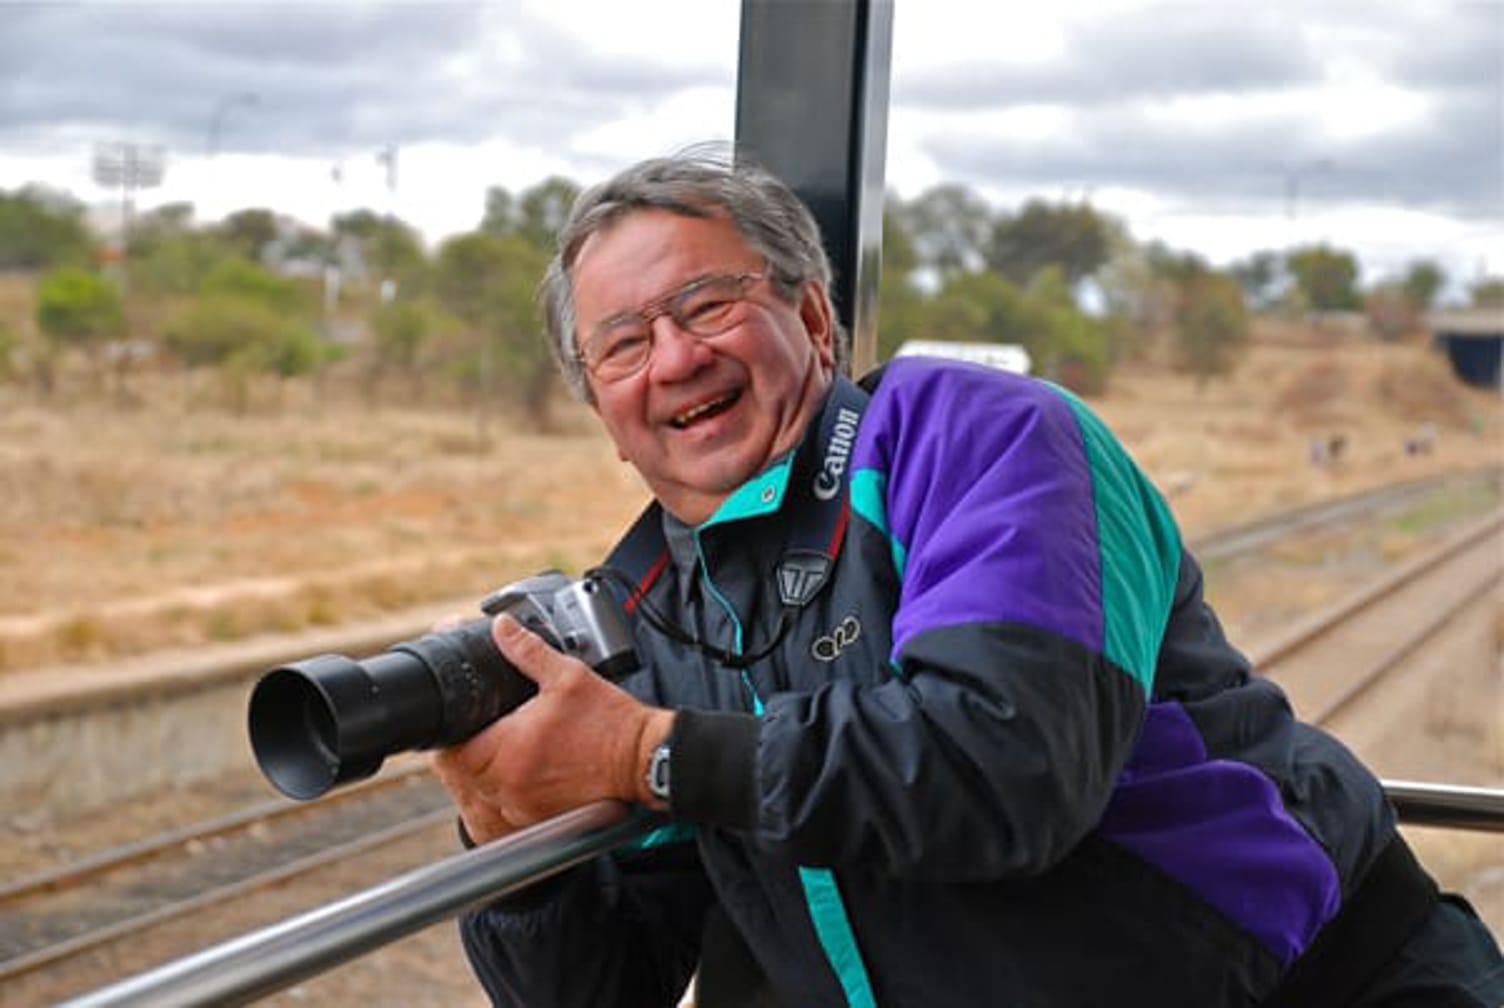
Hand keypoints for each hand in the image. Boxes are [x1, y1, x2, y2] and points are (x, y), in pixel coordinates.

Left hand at [430, 614, 673, 843]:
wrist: (643, 759)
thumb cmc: (610, 721)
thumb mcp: (568, 676)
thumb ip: (527, 650)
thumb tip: (501, 627)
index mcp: (509, 750)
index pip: (452, 751)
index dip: (448, 734)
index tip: (457, 721)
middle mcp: (510, 785)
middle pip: (458, 775)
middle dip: (460, 752)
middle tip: (474, 731)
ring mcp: (522, 807)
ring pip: (476, 796)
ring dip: (475, 775)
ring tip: (492, 751)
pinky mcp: (537, 819)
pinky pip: (500, 812)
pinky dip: (497, 795)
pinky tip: (512, 775)